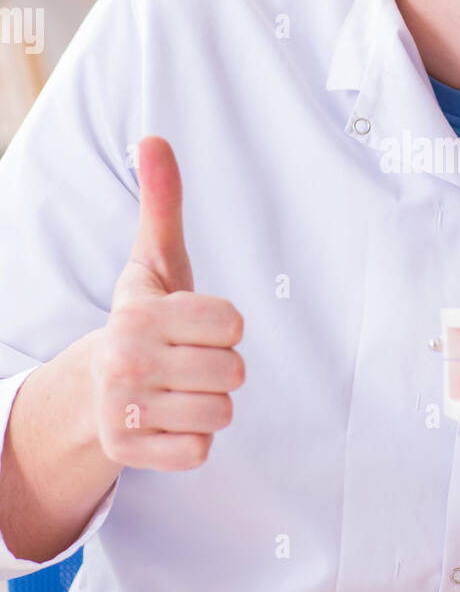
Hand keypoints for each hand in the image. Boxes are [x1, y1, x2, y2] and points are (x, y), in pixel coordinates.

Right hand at [90, 136, 245, 471]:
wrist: (93, 389)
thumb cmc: (144, 321)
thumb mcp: (153, 263)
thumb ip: (162, 204)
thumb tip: (155, 138)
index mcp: (139, 315)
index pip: (233, 322)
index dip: (224, 325)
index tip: (196, 324)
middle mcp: (126, 362)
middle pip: (233, 372)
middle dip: (221, 367)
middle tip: (189, 361)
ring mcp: (125, 411)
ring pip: (220, 412)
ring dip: (209, 404)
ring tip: (179, 390)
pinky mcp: (129, 453)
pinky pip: (199, 452)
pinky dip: (193, 440)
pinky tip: (169, 420)